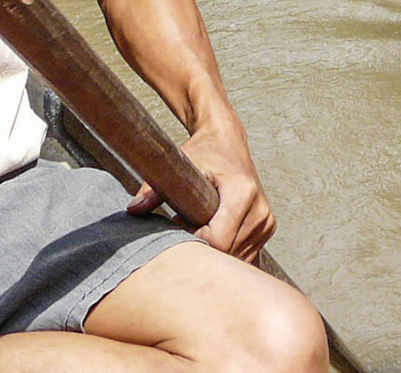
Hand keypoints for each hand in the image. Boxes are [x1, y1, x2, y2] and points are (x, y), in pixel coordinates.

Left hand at [130, 120, 274, 261]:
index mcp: (242, 193)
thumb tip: (133, 210)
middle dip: (204, 252)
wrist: (227, 141)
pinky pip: (245, 254)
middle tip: (185, 234)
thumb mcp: (181, 165)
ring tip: (199, 231)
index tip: (179, 231)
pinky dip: (227, 252)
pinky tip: (213, 237)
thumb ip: (154, 190)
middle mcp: (260, 210)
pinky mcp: (267, 227)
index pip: (219, 241)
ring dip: (216, 254)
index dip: (196, 244)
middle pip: (229, 254)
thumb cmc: (204, 152)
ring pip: (238, 258)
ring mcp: (266, 221)